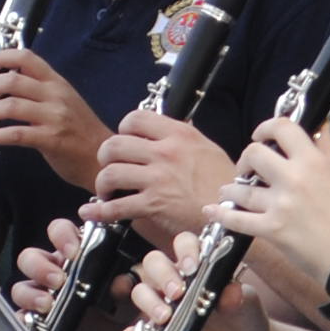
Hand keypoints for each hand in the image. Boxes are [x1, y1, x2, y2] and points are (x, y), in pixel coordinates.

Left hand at [0, 45, 106, 184]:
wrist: (103, 158)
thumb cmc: (82, 133)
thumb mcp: (64, 102)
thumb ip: (38, 91)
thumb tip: (3, 88)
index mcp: (56, 82)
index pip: (25, 57)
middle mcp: (55, 95)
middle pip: (11, 79)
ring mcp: (54, 116)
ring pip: (9, 105)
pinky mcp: (51, 139)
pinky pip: (15, 134)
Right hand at [10, 217, 120, 330]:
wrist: (117, 325)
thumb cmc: (119, 298)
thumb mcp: (125, 288)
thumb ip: (124, 283)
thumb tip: (121, 282)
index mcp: (73, 252)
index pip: (59, 231)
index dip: (61, 236)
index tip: (74, 251)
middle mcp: (52, 269)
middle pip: (30, 257)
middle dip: (40, 267)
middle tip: (59, 281)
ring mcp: (41, 293)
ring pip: (20, 286)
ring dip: (31, 294)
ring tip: (48, 305)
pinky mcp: (37, 317)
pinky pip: (21, 316)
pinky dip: (23, 320)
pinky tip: (32, 323)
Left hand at [81, 108, 232, 245]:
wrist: (236, 212)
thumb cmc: (225, 183)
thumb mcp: (207, 148)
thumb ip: (183, 138)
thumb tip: (166, 131)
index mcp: (178, 134)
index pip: (135, 119)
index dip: (122, 129)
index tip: (124, 141)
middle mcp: (165, 152)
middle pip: (114, 144)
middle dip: (105, 157)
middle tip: (110, 166)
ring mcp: (158, 178)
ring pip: (110, 173)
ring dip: (102, 184)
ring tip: (106, 191)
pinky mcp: (153, 204)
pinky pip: (116, 206)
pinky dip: (99, 211)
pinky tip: (93, 212)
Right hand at [126, 232, 273, 330]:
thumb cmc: (245, 319)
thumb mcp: (247, 306)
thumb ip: (239, 297)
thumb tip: (231, 291)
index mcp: (199, 265)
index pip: (183, 243)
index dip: (184, 250)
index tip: (193, 266)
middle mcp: (177, 280)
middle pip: (153, 263)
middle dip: (162, 274)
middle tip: (176, 293)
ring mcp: (164, 304)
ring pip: (140, 292)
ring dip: (147, 301)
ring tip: (164, 318)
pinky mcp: (156, 330)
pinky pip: (136, 328)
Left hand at [208, 113, 329, 293]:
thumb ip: (326, 149)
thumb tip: (321, 125)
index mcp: (313, 162)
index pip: (282, 128)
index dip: (265, 127)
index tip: (260, 136)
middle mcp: (294, 179)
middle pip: (253, 154)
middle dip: (245, 161)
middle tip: (247, 171)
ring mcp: (281, 205)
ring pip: (240, 189)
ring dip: (231, 190)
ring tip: (229, 192)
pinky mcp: (272, 230)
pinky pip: (237, 219)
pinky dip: (221, 214)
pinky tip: (212, 211)